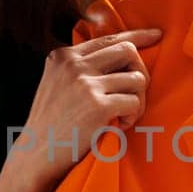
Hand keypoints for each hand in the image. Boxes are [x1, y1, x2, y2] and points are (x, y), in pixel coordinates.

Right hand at [0, 26, 160, 191]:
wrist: (35, 157)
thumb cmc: (52, 126)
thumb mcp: (57, 85)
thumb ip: (81, 68)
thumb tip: (124, 53)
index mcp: (63, 56)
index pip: (108, 37)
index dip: (137, 36)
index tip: (157, 34)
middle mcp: (73, 63)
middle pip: (128, 51)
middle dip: (140, 72)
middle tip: (134, 96)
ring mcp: (85, 83)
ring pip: (137, 77)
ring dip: (137, 99)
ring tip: (123, 116)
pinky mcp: (97, 105)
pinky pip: (135, 101)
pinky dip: (133, 115)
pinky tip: (119, 126)